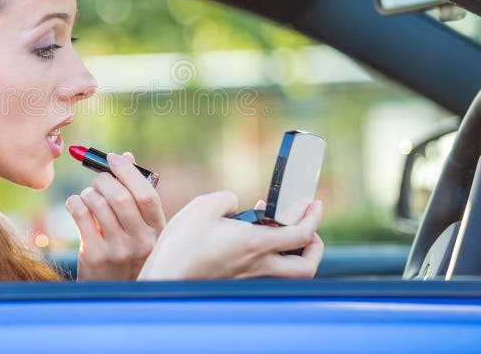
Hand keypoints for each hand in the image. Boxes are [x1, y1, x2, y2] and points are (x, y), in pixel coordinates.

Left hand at [66, 152, 166, 279]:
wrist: (110, 289)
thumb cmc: (126, 247)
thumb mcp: (139, 225)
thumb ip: (134, 192)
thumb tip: (126, 157)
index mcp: (157, 229)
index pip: (146, 194)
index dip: (127, 171)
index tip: (112, 159)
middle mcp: (142, 242)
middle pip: (120, 197)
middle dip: (103, 180)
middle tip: (98, 179)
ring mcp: (118, 251)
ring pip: (97, 203)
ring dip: (88, 192)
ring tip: (89, 197)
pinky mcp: (95, 256)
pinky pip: (80, 214)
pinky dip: (75, 202)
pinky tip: (77, 206)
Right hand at [137, 191, 323, 279]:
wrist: (166, 279)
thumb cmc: (183, 244)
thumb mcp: (204, 206)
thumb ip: (227, 198)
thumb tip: (235, 204)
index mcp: (256, 244)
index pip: (302, 234)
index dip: (313, 217)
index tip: (314, 204)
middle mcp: (258, 265)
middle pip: (305, 268)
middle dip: (314, 249)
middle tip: (308, 230)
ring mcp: (247, 277)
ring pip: (286, 273)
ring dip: (290, 252)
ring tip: (277, 231)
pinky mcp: (234, 282)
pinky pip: (264, 271)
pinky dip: (267, 255)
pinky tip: (246, 240)